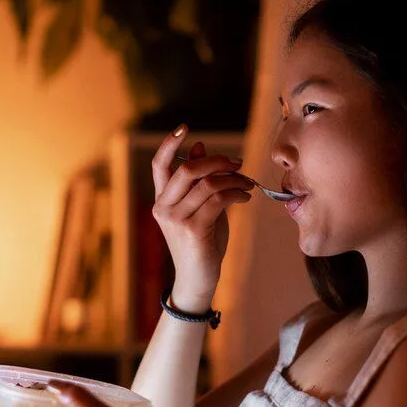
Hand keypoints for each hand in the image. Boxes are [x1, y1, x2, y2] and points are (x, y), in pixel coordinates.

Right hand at [151, 125, 253, 309]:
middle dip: (217, 160)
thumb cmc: (202, 243)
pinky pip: (218, 199)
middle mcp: (163, 207)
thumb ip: (198, 181)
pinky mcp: (193, 230)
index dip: (169, 143)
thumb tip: (200, 147)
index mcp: (161, 200)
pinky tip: (245, 196)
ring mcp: (176, 219)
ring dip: (234, 179)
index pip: (159, 165)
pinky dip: (236, 193)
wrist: (198, 279)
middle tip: (237, 163)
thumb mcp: (199, 207)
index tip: (185, 127)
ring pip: (208, 183)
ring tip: (247, 184)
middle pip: (188, 168)